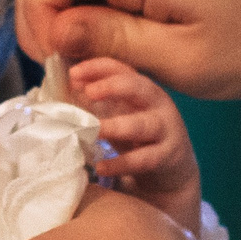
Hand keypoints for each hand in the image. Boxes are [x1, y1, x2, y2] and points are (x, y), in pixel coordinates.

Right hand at [17, 0, 240, 144]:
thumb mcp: (181, 59)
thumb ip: (112, 40)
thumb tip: (53, 30)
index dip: (38, 11)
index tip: (57, 60)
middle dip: (43, 14)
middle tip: (65, 68)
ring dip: (64, 19)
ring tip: (88, 66)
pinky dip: (87, 16)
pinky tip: (109, 52)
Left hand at [72, 56, 202, 227]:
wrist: (173, 171)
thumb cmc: (140, 137)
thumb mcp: (121, 114)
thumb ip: (98, 102)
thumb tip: (66, 87)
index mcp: (142, 89)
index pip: (121, 69)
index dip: (97, 68)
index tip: (73, 74)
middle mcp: (157, 104)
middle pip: (138, 86)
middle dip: (112, 86)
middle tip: (88, 92)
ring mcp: (164, 130)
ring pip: (141, 125)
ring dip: (114, 126)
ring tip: (91, 131)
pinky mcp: (166, 156)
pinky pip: (142, 159)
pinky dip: (120, 163)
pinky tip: (101, 166)